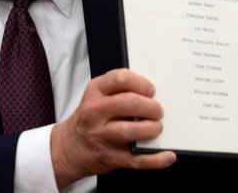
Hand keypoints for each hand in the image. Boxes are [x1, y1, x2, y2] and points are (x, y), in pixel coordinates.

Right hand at [50, 68, 176, 187]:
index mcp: (95, 91)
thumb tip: (153, 94)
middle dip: (151, 107)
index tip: (150, 91)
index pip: (121, 79)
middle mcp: (96, 112)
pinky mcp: (111, 157)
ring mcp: (102, 136)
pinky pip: (137, 159)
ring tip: (156, 128)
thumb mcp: (97, 96)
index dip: (142, 84)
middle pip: (130, 103)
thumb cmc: (90, 118)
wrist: (70, 148)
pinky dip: (156, 159)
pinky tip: (168, 155)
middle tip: (157, 111)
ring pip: (131, 130)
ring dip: (152, 129)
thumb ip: (120, 90)